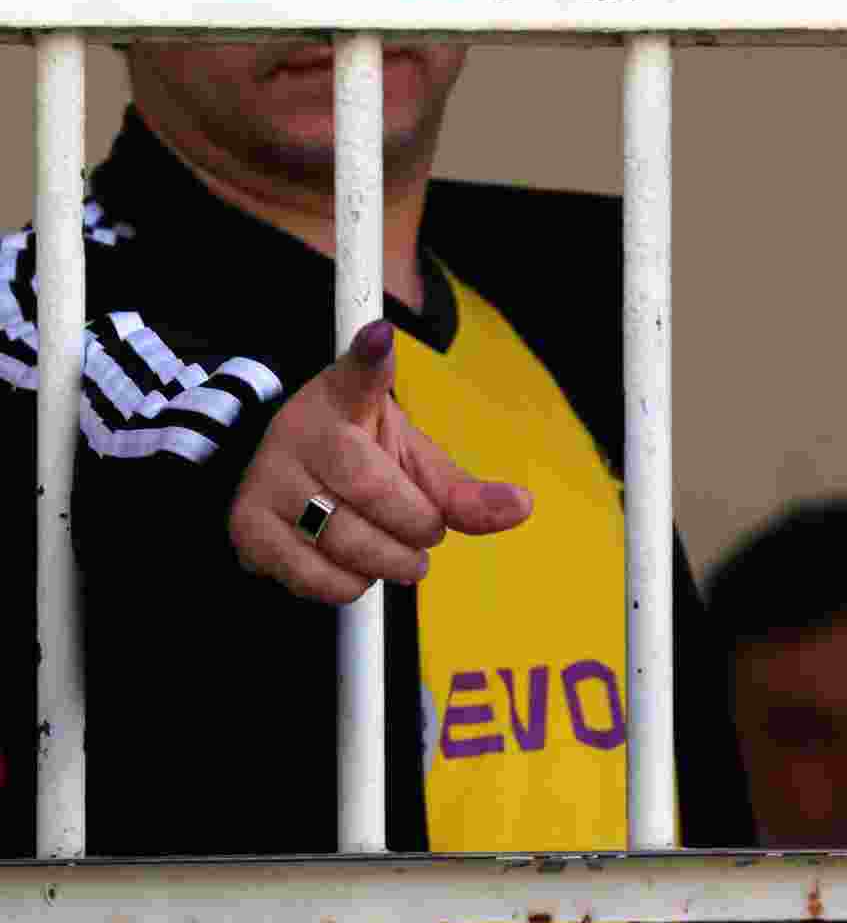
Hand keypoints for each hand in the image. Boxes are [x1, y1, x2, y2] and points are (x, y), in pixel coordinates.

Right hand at [228, 319, 532, 602]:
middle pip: (375, 492)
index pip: (358, 373)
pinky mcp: (248, 529)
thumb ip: (462, 491)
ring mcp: (267, 479)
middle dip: (416, 527)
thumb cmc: (359, 465)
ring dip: (389, 562)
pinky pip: (318, 579)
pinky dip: (351, 584)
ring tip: (393, 551)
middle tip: (425, 532)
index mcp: (344, 399)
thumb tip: (521, 507)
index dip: (370, 357)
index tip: (381, 338)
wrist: (285, 480)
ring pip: (347, 543)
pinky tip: (350, 563)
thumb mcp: (410, 460)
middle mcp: (300, 431)